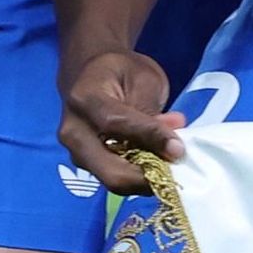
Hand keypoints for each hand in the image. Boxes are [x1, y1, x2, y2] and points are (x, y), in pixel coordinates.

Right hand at [62, 47, 183, 192]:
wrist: (91, 74)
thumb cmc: (120, 71)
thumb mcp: (142, 78)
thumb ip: (152, 112)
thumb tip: (171, 146)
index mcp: (84, 98)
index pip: (117, 124)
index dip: (150, 138)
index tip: (178, 149)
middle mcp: (73, 131)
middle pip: (110, 170)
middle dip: (147, 176)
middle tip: (176, 172)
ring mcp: (76, 152)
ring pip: (114, 180)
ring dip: (147, 178)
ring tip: (169, 160)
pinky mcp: (85, 165)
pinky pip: (116, 178)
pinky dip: (141, 175)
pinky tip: (158, 160)